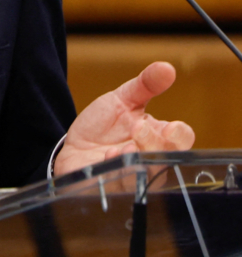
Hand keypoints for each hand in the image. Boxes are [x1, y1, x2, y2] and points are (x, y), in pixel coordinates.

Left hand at [53, 61, 194, 178]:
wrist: (72, 149)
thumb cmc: (103, 128)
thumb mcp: (121, 101)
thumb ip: (144, 85)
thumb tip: (166, 67)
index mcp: (159, 138)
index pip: (182, 139)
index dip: (180, 134)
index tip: (170, 126)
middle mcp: (151, 162)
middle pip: (167, 159)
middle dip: (156, 144)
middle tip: (138, 128)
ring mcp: (134, 178)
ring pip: (146, 176)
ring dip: (136, 160)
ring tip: (124, 148)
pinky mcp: (112, 189)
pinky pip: (120, 186)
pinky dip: (116, 172)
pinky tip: (108, 159)